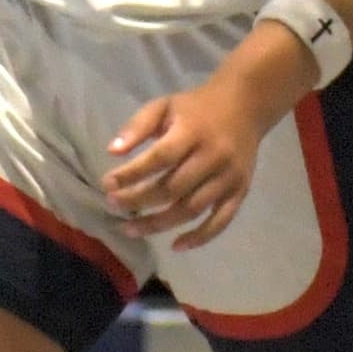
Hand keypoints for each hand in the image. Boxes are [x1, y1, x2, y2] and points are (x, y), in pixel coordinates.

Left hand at [101, 32, 310, 244]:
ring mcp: (229, 177)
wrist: (246, 106)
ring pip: (192, 209)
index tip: (107, 184)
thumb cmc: (197, 108)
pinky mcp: (240, 191)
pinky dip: (199, 238)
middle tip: (113, 205)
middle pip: (173, 188)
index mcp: (193, 131)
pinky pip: (221, 221)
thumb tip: (113, 151)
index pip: (160, 158)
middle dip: (139, 200)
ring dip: (159, 224)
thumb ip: (138, 126)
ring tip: (131, 229)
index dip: (132, 174)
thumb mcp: (164, 105)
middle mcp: (213, 156)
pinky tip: (176, 246)